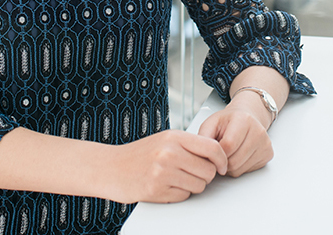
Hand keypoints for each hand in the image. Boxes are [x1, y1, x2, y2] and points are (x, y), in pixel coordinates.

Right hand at [106, 129, 227, 203]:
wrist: (111, 167)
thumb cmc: (139, 154)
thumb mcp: (164, 140)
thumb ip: (188, 145)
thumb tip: (216, 155)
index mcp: (174, 137)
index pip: (212, 148)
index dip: (222, 159)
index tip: (222, 166)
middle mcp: (169, 153)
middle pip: (208, 170)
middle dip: (205, 175)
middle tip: (193, 173)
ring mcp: (163, 172)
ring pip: (199, 185)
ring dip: (192, 186)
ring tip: (176, 179)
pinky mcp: (157, 190)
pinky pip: (184, 196)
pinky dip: (179, 194)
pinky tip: (166, 186)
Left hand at [197, 93, 273, 177]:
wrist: (247, 116)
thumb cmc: (228, 121)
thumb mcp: (211, 123)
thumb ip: (204, 137)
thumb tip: (203, 157)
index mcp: (243, 119)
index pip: (228, 146)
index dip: (217, 153)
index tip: (213, 151)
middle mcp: (258, 131)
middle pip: (234, 161)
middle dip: (222, 161)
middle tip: (220, 153)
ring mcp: (265, 144)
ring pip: (240, 169)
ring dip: (229, 166)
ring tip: (228, 153)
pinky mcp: (268, 154)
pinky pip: (248, 170)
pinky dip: (239, 167)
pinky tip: (237, 155)